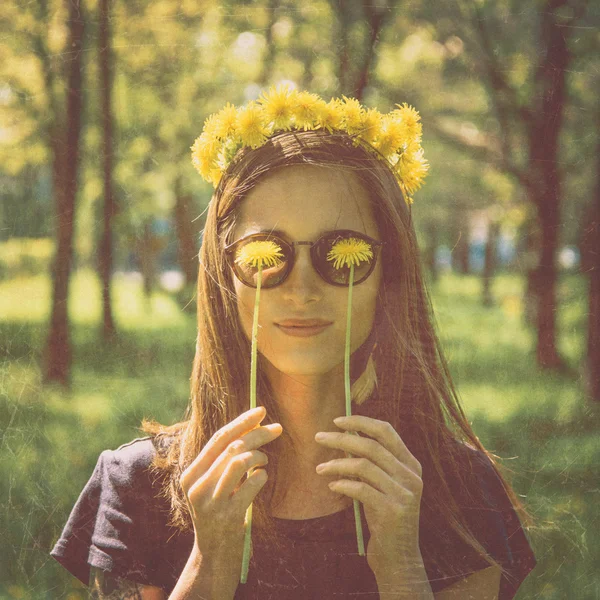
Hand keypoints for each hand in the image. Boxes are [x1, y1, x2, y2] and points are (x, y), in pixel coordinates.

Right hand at [179, 406, 281, 589]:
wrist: (213, 555)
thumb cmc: (219, 511)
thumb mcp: (213, 484)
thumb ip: (224, 459)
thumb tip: (252, 425)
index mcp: (191, 474)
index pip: (218, 438)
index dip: (242, 421)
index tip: (262, 410)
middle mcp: (197, 486)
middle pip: (232, 446)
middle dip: (258, 434)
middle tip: (277, 428)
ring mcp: (211, 502)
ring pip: (241, 461)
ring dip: (259, 456)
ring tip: (263, 462)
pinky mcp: (228, 515)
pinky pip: (252, 483)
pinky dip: (262, 476)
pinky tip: (261, 479)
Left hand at [314, 415, 422, 576]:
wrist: (399, 558)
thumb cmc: (384, 517)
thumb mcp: (382, 486)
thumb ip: (370, 463)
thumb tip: (344, 437)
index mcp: (410, 464)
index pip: (386, 431)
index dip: (361, 422)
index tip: (337, 421)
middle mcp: (411, 476)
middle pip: (372, 445)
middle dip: (341, 438)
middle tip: (318, 437)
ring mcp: (404, 494)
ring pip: (364, 466)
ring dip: (337, 464)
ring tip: (320, 468)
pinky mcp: (393, 511)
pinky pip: (361, 489)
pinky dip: (343, 484)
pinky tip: (332, 487)